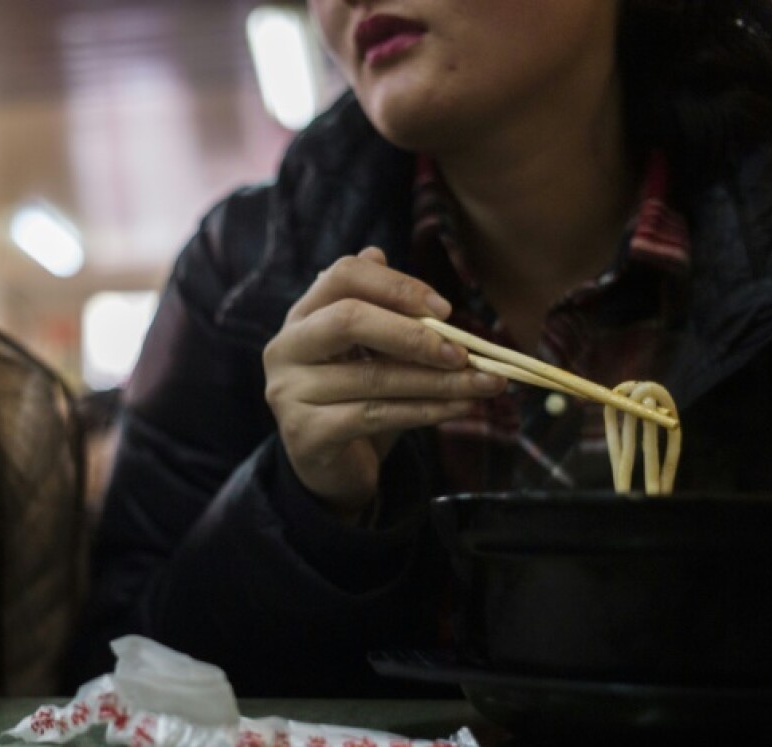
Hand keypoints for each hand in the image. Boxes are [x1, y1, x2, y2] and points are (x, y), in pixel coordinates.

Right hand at [263, 247, 505, 521]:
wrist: (332, 468)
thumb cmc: (355, 398)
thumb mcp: (369, 350)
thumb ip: (378, 308)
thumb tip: (380, 253)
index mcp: (303, 315)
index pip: (343, 275)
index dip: (397, 286)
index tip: (445, 309)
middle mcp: (286, 347)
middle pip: (349, 319)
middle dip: (415, 335)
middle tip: (463, 352)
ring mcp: (290, 392)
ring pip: (373, 376)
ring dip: (438, 381)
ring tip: (484, 384)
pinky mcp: (306, 433)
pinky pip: (376, 415)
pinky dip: (426, 411)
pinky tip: (459, 408)